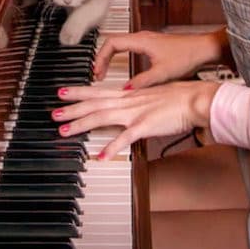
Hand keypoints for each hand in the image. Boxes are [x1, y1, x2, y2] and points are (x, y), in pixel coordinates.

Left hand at [52, 80, 220, 159]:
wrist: (196, 99)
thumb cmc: (179, 98)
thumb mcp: (152, 96)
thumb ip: (137, 103)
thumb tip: (128, 108)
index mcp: (129, 95)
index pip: (98, 92)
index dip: (78, 92)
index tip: (62, 92)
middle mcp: (128, 101)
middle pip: (93, 104)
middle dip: (71, 109)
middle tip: (53, 113)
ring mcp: (135, 113)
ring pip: (102, 117)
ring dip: (81, 124)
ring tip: (65, 130)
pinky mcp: (145, 125)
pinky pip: (125, 138)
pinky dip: (112, 147)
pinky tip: (101, 156)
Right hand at [93, 30, 224, 88]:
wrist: (204, 49)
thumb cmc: (188, 56)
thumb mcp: (162, 74)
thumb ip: (142, 82)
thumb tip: (125, 90)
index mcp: (141, 40)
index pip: (111, 44)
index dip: (101, 58)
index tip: (98, 73)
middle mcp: (142, 37)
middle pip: (113, 43)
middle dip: (102, 58)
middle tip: (97, 74)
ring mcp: (147, 40)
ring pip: (121, 45)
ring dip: (111, 58)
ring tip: (105, 72)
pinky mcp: (153, 45)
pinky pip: (129, 48)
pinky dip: (121, 57)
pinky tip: (123, 69)